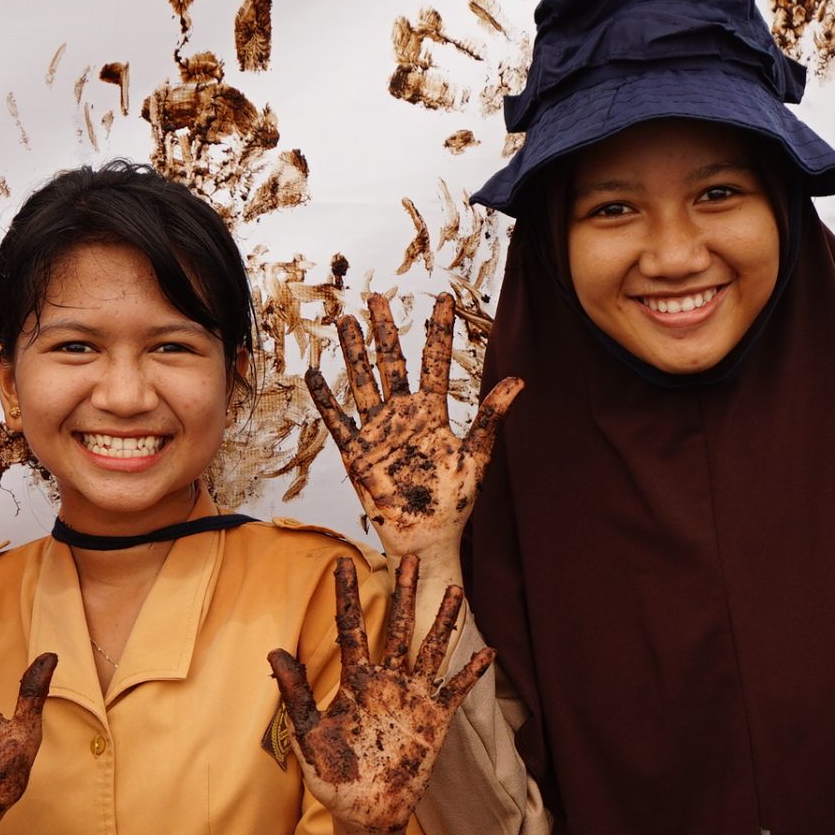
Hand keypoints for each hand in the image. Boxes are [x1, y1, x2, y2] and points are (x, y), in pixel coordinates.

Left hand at [266, 555, 492, 834]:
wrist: (364, 815)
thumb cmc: (333, 779)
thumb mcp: (308, 735)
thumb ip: (295, 694)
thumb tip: (274, 651)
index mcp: (354, 682)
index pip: (350, 628)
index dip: (346, 595)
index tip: (342, 563)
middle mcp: (386, 683)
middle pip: (397, 627)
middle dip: (404, 593)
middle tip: (410, 558)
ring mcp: (412, 699)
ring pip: (430, 650)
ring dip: (443, 622)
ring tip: (455, 590)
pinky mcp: (434, 720)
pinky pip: (455, 690)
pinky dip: (470, 672)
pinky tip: (488, 652)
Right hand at [305, 294, 521, 560]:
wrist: (427, 537)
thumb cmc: (454, 502)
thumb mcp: (478, 457)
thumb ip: (491, 417)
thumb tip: (519, 380)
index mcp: (431, 414)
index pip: (434, 363)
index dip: (438, 332)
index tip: (442, 299)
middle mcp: (402, 416)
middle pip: (391, 363)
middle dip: (385, 331)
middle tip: (379, 297)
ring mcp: (377, 432)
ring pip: (362, 382)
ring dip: (353, 352)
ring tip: (346, 320)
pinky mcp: (356, 453)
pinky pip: (338, 422)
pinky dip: (326, 401)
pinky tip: (315, 376)